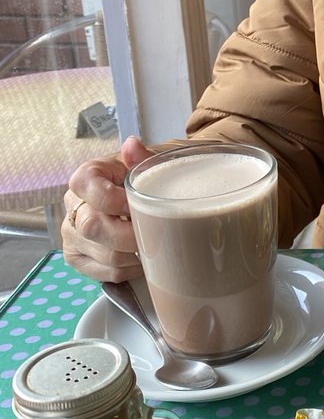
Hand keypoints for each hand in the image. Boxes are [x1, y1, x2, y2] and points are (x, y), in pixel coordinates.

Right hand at [62, 135, 154, 282]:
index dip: (112, 199)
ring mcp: (72, 235)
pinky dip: (132, 269)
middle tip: (155, 231)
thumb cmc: (143, 181)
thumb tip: (133, 145)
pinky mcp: (79, 259)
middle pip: (93, 227)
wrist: (141, 198)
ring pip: (105, 255)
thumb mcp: (145, 165)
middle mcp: (73, 206)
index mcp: (86, 178)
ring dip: (136, 253)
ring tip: (153, 242)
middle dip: (130, 234)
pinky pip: (108, 273)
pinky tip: (142, 257)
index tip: (135, 204)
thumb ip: (141, 157)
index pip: (86, 186)